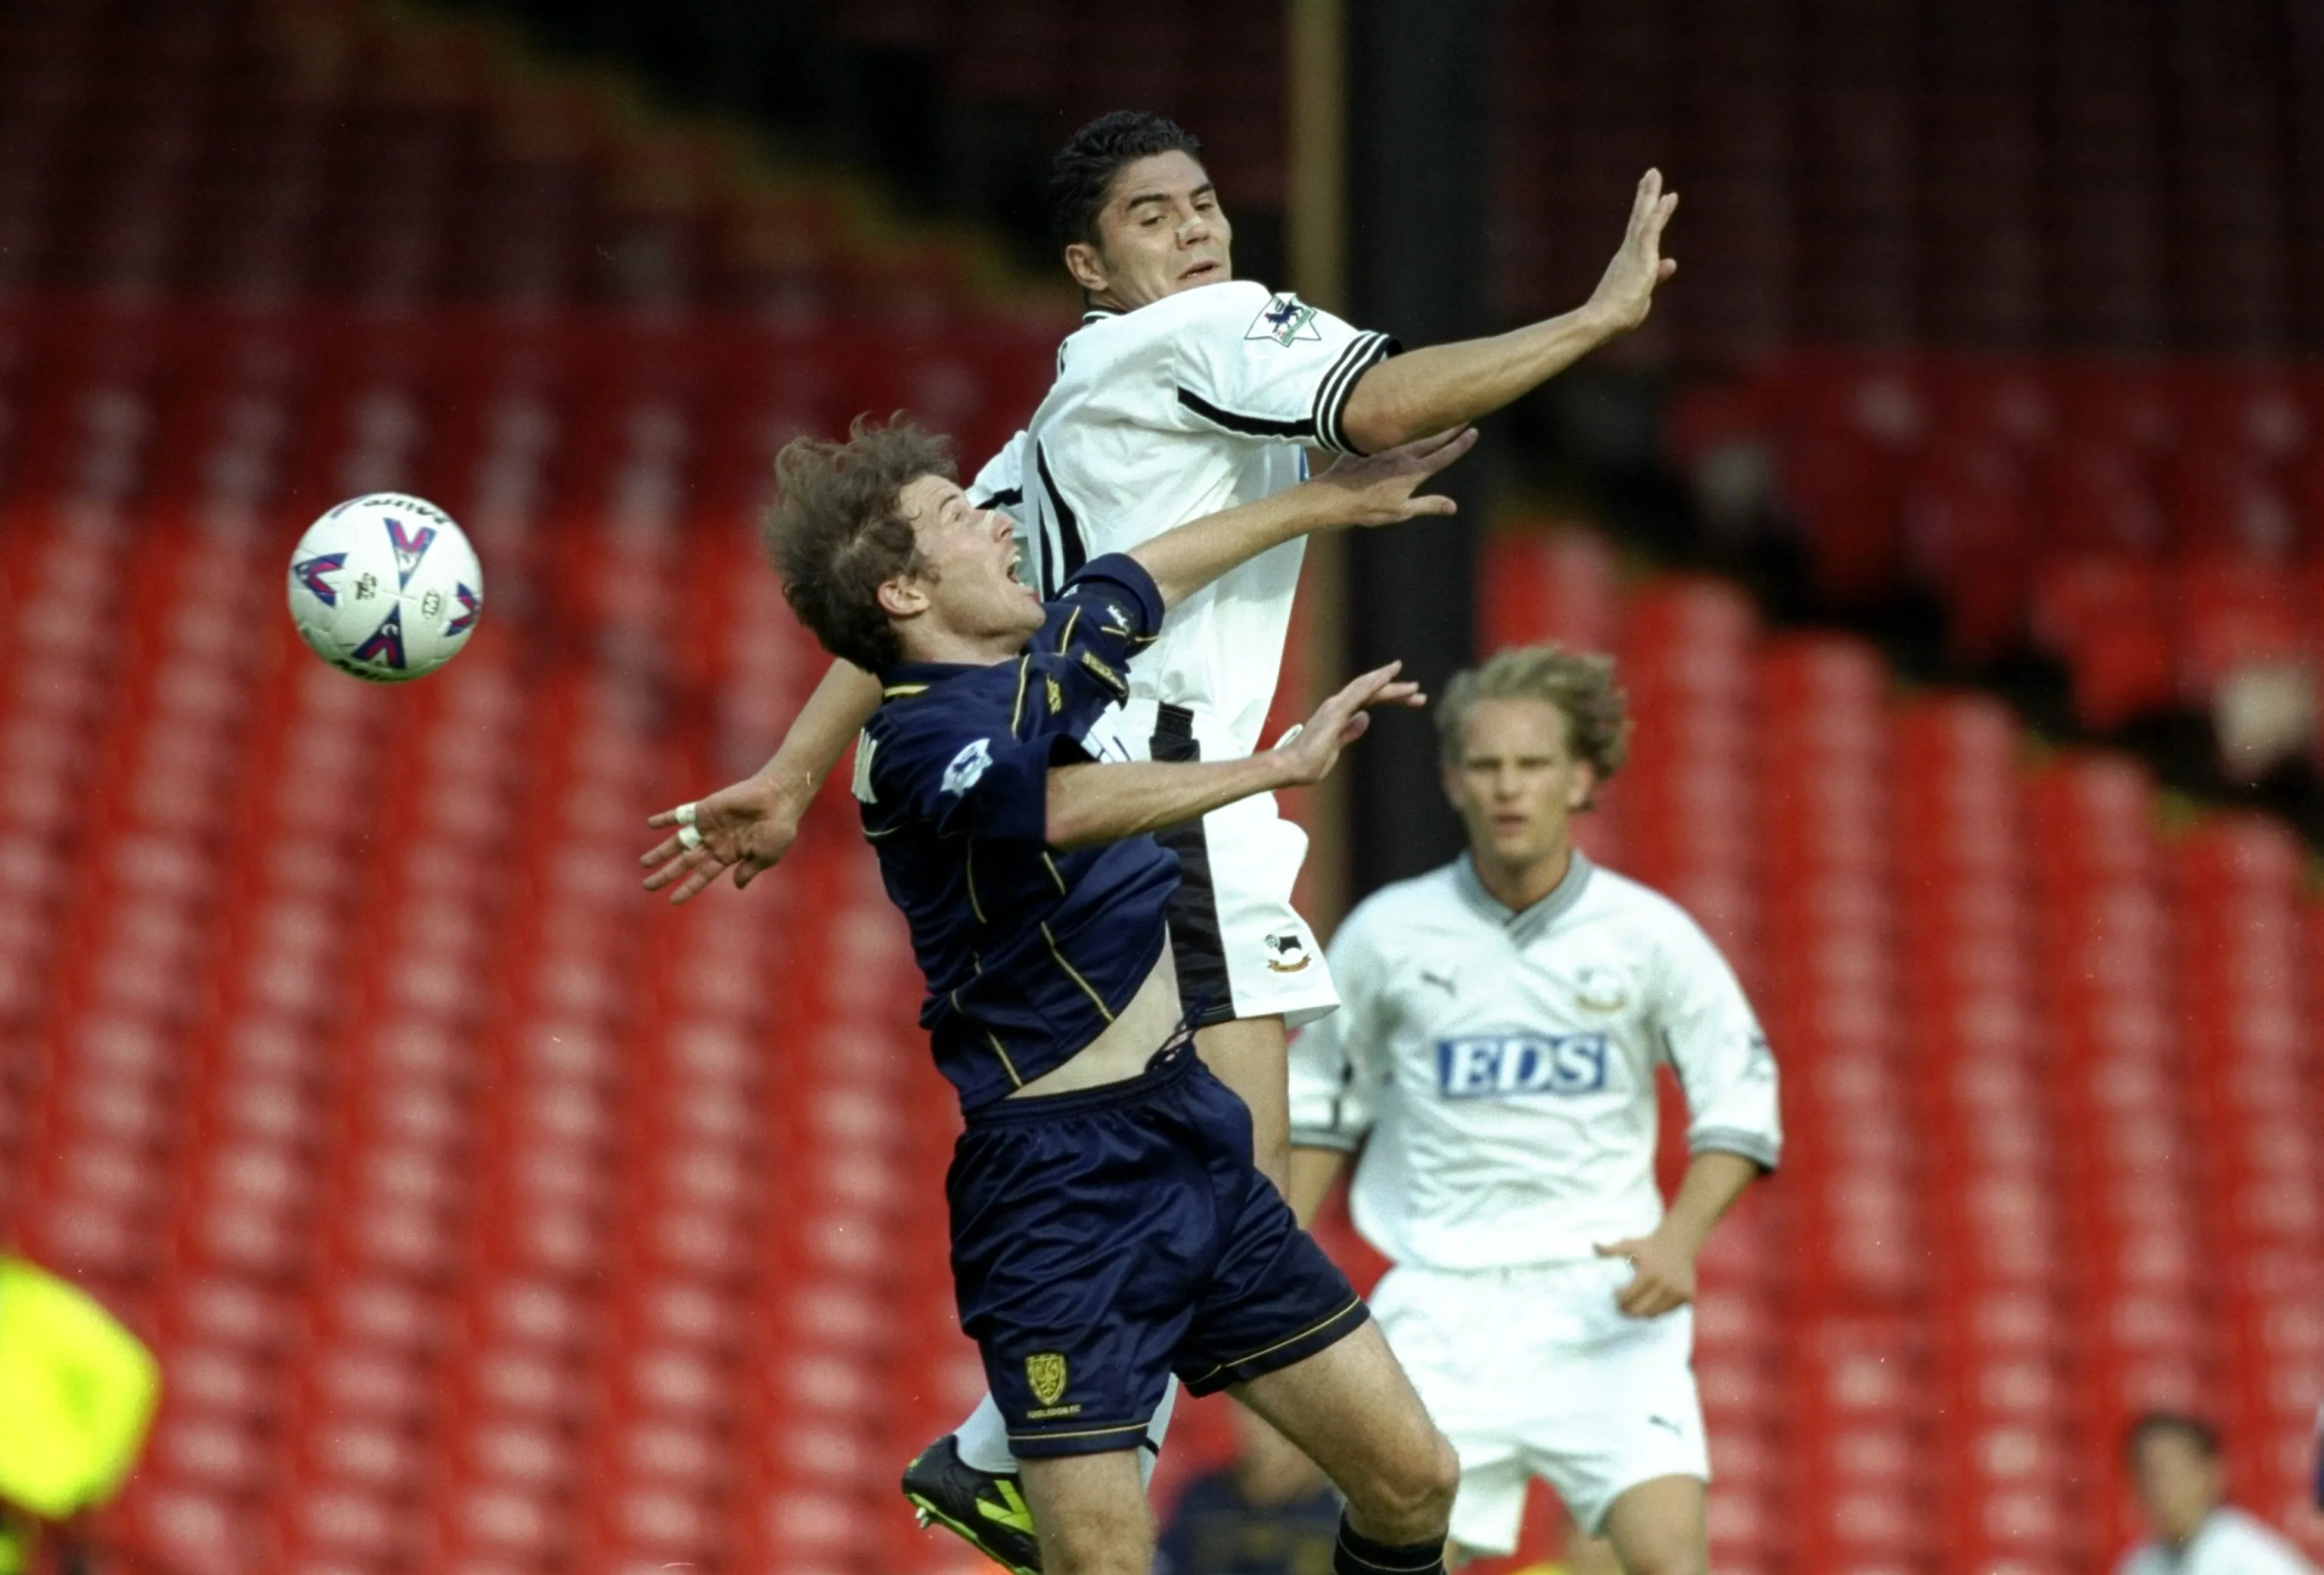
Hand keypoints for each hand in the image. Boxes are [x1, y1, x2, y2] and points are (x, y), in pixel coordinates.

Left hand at [641, 776, 803, 903]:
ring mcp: (709, 825)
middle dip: (667, 874)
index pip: (703, 875)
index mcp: (730, 855)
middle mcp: (715, 841)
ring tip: (644, 863)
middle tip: (647, 886)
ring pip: (679, 841)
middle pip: (685, 861)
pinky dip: (666, 818)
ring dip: (661, 851)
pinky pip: (681, 814)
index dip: (688, 888)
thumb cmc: (779, 828)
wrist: (780, 799)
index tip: (672, 900)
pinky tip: (651, 824)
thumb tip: (737, 886)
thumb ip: (749, 870)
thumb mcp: (766, 857)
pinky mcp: (706, 808)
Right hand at [1271, 661, 1425, 785]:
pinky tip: (1387, 678)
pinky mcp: (1335, 712)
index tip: (1411, 697)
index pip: (1369, 700)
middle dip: (1396, 691)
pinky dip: (1373, 683)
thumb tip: (1365, 718)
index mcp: (1338, 713)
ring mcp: (1335, 707)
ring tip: (1413, 687)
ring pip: (1366, 687)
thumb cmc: (1310, 762)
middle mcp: (1337, 705)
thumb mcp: (1337, 746)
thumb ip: (1350, 731)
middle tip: (1419, 692)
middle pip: (1371, 691)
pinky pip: (1357, 693)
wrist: (1292, 768)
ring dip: (1389, 683)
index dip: (1390, 696)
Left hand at [1310, 426, 1476, 525]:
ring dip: (1428, 427)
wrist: (1332, 497)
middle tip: (1465, 417)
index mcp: (1413, 472)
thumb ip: (1428, 505)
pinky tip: (1403, 423)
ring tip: (1441, 418)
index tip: (1474, 432)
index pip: (1443, 455)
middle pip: (1432, 439)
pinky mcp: (1369, 447)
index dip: (1460, 444)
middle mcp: (1401, 456)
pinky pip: (1389, 436)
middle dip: (1451, 429)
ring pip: (1412, 435)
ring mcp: (1385, 449)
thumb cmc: (1366, 509)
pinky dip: (1401, 429)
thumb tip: (1453, 507)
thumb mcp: (1401, 512)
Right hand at [1583, 168, 1678, 336]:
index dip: (1646, 211)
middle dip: (1646, 195)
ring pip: (1644, 217)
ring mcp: (1633, 252)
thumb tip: (1671, 261)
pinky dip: (1659, 213)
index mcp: (1627, 261)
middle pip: (1639, 217)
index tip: (1649, 194)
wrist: (1601, 321)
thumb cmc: (1618, 315)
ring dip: (1651, 194)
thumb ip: (1657, 275)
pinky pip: (1651, 230)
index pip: (1638, 231)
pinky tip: (1667, 197)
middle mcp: (1628, 252)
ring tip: (1655, 173)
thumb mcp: (1644, 293)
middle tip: (1651, 174)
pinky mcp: (1640, 257)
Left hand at [1596, 1229, 1697, 1317]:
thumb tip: (1593, 1245)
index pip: (1628, 1297)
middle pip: (1640, 1310)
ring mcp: (1678, 1292)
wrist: (1679, 1242)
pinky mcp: (1687, 1296)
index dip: (1618, 1299)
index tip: (1615, 1294)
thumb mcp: (1629, 1244)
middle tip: (1621, 1308)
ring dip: (1642, 1313)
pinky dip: (1657, 1310)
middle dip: (1627, 1311)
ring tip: (1634, 1307)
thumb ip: (1611, 1249)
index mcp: (1649, 1273)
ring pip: (1654, 1314)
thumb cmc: (1650, 1245)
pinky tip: (1649, 1303)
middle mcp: (1665, 1285)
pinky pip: (1667, 1311)